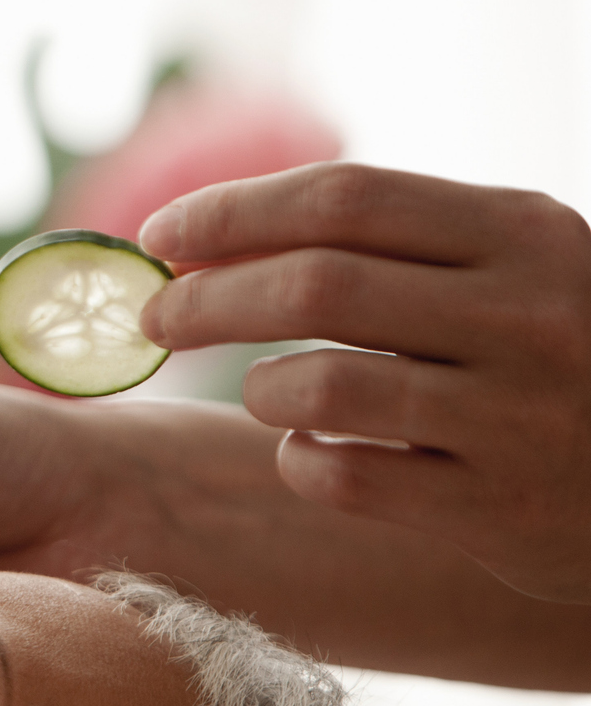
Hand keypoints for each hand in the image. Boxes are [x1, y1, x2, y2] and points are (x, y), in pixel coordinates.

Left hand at [139, 162, 590, 603]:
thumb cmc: (562, 350)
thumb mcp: (513, 266)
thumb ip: (386, 242)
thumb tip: (199, 239)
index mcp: (523, 233)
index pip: (344, 197)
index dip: (231, 212)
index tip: (157, 235)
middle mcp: (526, 315)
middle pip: (313, 286)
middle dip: (206, 299)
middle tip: (155, 319)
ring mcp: (515, 416)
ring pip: (317, 387)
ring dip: (259, 389)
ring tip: (266, 392)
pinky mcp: (496, 508)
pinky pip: (343, 478)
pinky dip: (300, 461)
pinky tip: (311, 452)